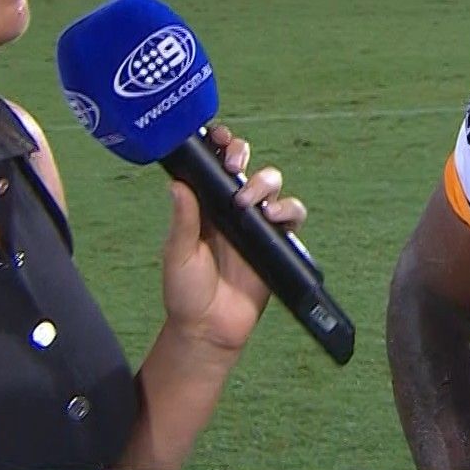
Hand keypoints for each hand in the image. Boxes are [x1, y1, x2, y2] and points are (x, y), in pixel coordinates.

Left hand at [158, 124, 305, 354]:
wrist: (209, 329)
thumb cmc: (186, 292)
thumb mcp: (178, 254)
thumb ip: (183, 220)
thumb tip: (177, 184)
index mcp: (205, 205)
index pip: (215, 164)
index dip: (220, 145)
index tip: (219, 139)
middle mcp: (232, 208)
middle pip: (247, 165)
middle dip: (243, 154)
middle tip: (234, 167)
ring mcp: (256, 224)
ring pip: (272, 185)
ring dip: (265, 183)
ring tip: (249, 203)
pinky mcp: (277, 242)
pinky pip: (292, 215)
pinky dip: (288, 209)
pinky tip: (274, 216)